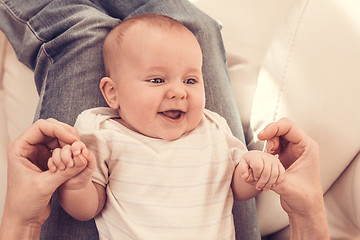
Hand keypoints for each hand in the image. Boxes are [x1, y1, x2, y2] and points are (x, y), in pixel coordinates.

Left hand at [1, 119, 87, 238]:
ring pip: (58, 138)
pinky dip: (69, 151)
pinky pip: (61, 149)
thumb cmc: (24, 202)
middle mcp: (29, 147)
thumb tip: (82, 158)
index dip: (59, 129)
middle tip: (78, 143)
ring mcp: (38, 153)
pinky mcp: (47, 160)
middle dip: (66, 134)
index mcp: (20, 148)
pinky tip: (74, 160)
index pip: (41, 127)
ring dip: (69, 144)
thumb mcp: (46, 185)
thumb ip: (65, 171)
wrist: (24, 218)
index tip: (73, 139)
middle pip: (51, 129)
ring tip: (76, 154)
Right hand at [48, 141, 95, 189]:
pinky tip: (54, 170)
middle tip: (70, 165)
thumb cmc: (85, 174)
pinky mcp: (54, 162)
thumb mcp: (91, 167)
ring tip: (62, 169)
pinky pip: (50, 159)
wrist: (76, 185)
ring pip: (56, 152)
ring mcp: (62, 156)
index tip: (76, 154)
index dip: (76, 147)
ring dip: (58, 160)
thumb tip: (85, 151)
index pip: (77, 144)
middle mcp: (71, 151)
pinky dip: (51, 164)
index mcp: (81, 150)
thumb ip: (90, 158)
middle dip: (66, 156)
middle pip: (66, 148)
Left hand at [238, 150, 284, 190]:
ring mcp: (274, 160)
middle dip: (262, 182)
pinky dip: (277, 181)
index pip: (258, 166)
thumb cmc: (249, 162)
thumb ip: (242, 170)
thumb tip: (246, 176)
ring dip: (270, 183)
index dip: (256, 175)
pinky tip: (272, 184)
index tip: (255, 178)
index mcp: (256, 156)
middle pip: (267, 172)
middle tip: (259, 187)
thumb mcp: (242, 164)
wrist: (256, 157)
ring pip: (275, 174)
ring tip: (265, 188)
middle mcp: (266, 156)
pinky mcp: (279, 164)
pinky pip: (281, 174)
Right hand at [258, 118, 328, 238]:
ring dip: (268, 142)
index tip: (261, 137)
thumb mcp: (284, 183)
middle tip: (265, 147)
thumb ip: (270, 172)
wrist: (305, 208)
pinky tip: (267, 158)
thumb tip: (256, 162)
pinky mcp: (286, 156)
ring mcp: (294, 150)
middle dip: (270, 135)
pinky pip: (274, 144)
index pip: (288, 126)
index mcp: (307, 146)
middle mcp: (301, 145)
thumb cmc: (302, 197)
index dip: (272, 128)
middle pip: (282, 128)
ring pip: (277, 135)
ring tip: (269, 155)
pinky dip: (268, 148)